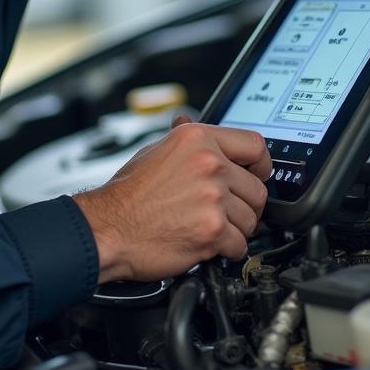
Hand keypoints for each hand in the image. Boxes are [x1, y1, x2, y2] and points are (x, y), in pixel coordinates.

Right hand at [71, 121, 270, 282]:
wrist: (108, 228)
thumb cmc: (127, 193)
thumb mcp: (154, 150)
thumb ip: (182, 137)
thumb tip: (187, 120)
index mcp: (198, 139)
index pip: (255, 145)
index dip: (261, 164)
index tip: (257, 174)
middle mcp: (209, 163)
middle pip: (257, 188)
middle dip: (244, 204)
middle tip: (226, 211)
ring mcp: (212, 197)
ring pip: (251, 219)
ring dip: (236, 229)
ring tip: (212, 227)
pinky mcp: (212, 230)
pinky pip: (240, 244)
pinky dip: (227, 250)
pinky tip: (208, 244)